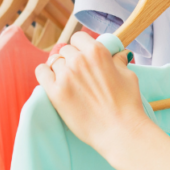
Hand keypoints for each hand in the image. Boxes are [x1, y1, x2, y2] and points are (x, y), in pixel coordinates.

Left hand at [35, 32, 151, 159]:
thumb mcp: (128, 76)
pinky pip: (41, 72)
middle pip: (65, 50)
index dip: (80, 47)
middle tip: (77, 74)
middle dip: (71, 59)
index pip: (78, 38)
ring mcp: (65, 76)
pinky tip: (52, 81)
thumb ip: (118, 62)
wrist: (120, 131)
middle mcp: (79, 60)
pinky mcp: (55, 93)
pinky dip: (45, 74)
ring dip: (60, 69)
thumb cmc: (127, 104)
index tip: (82, 56)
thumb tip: (119, 54)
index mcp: (96, 52)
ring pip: (54, 61)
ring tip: (68, 82)